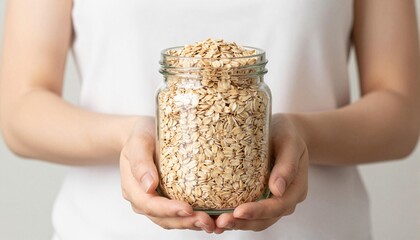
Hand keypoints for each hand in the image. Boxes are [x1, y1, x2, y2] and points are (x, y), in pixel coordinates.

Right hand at [119, 117, 215, 231]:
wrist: (145, 133)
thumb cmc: (141, 136)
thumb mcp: (138, 143)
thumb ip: (141, 162)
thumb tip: (149, 185)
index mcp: (133, 187)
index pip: (149, 204)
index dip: (168, 210)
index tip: (187, 208)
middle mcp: (143, 199)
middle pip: (162, 218)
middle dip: (184, 221)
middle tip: (205, 220)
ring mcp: (156, 202)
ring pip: (172, 221)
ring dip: (191, 224)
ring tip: (211, 222)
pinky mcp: (169, 200)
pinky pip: (180, 215)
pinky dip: (194, 219)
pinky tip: (211, 218)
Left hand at [215, 114, 307, 231]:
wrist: (283, 130)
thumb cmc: (287, 133)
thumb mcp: (290, 143)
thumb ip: (287, 165)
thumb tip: (278, 189)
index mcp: (296, 188)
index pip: (278, 206)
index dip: (259, 211)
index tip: (239, 211)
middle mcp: (284, 199)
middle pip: (265, 219)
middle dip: (243, 223)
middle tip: (221, 222)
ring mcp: (271, 200)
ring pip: (255, 221)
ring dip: (237, 224)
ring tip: (217, 224)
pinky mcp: (259, 197)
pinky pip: (247, 212)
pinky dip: (234, 218)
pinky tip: (216, 218)